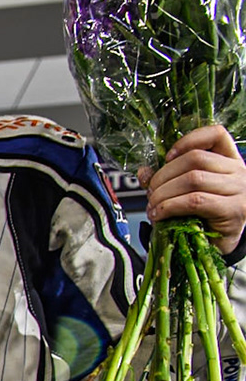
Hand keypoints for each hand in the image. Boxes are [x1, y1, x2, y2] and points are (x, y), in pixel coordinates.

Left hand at [141, 124, 245, 253]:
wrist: (220, 246)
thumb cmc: (203, 217)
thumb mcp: (187, 192)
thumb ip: (167, 178)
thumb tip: (143, 172)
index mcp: (229, 161)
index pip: (216, 134)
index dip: (188, 140)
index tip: (167, 157)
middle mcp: (239, 172)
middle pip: (195, 159)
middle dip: (164, 175)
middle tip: (151, 193)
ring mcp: (239, 190)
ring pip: (193, 179)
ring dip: (164, 193)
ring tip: (153, 207)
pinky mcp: (233, 210)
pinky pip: (195, 201)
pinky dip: (170, 206)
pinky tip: (159, 214)